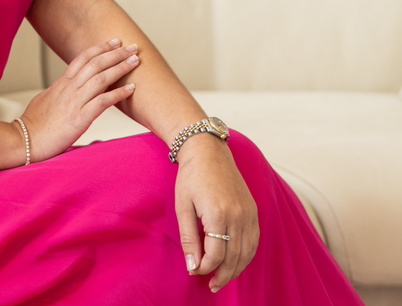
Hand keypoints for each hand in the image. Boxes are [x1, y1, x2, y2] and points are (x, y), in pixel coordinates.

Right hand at [19, 38, 138, 161]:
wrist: (25, 140)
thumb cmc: (34, 124)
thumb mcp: (46, 99)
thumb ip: (59, 91)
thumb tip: (65, 86)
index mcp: (61, 83)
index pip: (82, 58)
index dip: (100, 48)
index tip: (114, 42)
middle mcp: (69, 88)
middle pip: (95, 63)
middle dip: (115, 53)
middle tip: (132, 46)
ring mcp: (74, 102)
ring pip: (101, 78)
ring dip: (120, 67)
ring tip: (135, 61)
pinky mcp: (79, 118)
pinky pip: (102, 101)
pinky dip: (118, 93)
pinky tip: (130, 89)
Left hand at [175, 135, 258, 292]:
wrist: (208, 151)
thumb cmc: (191, 177)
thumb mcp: (183, 206)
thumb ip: (189, 237)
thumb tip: (192, 265)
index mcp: (218, 214)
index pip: (216, 254)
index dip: (205, 267)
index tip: (195, 271)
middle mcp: (238, 215)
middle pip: (234, 257)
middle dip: (222, 275)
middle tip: (212, 286)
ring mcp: (249, 213)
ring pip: (247, 252)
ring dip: (236, 269)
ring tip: (223, 278)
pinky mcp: (253, 210)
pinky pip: (254, 240)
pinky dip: (246, 255)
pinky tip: (236, 261)